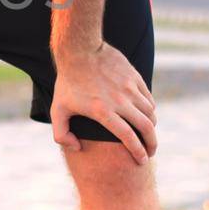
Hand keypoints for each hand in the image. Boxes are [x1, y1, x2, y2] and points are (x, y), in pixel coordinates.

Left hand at [50, 40, 156, 161]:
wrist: (79, 49)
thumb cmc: (67, 81)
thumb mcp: (56, 109)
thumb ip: (61, 134)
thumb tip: (76, 148)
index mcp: (103, 112)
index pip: (128, 137)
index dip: (137, 152)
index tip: (142, 160)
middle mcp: (120, 101)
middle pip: (146, 127)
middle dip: (152, 144)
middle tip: (151, 152)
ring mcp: (129, 88)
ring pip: (150, 113)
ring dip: (151, 126)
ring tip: (147, 133)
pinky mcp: (134, 77)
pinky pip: (149, 98)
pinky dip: (150, 109)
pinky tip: (145, 114)